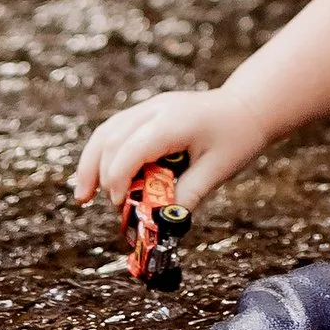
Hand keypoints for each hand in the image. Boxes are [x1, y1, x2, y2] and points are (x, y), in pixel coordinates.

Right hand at [70, 83, 259, 217]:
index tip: (121, 204)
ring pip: (107, 131)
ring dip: (91, 162)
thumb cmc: (236, 138)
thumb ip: (187, 196)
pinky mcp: (147, 113)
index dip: (119, 178)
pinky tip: (97, 177)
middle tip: (108, 205)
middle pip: (112, 138)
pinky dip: (102, 153)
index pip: (132, 148)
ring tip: (82, 195)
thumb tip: (160, 222)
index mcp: (173, 122)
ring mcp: (149, 107)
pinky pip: (115, 129)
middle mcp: (155, 109)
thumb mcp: (217, 172)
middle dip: (102, 174)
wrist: (247, 108)